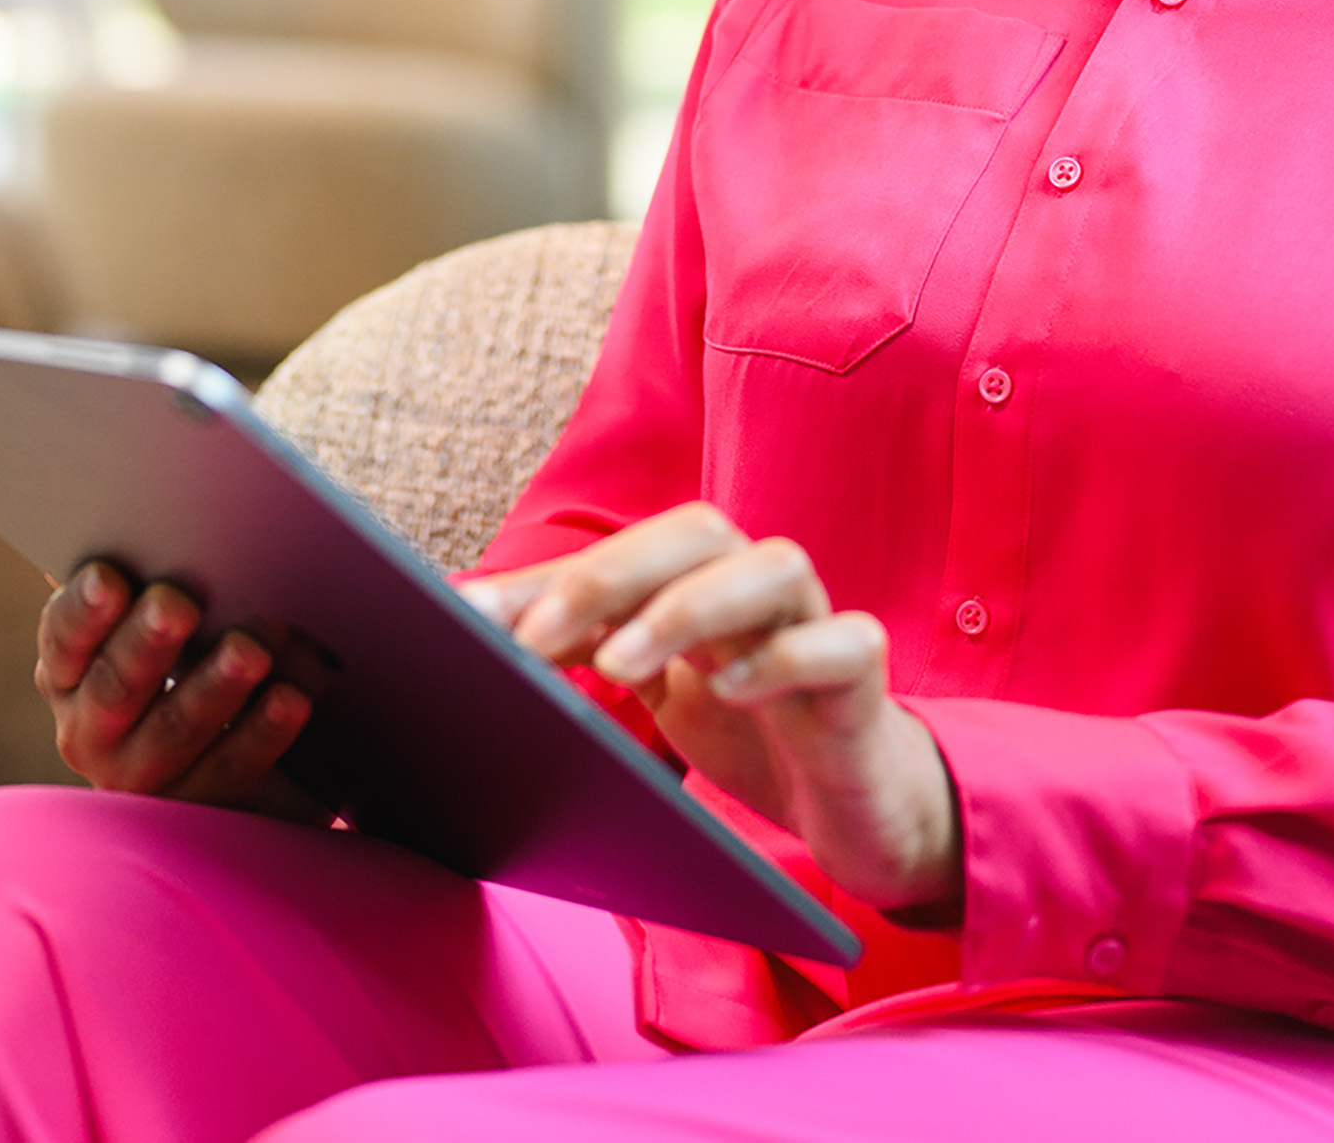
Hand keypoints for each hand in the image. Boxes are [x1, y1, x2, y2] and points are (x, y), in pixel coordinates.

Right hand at [33, 560, 321, 815]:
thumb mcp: (154, 623)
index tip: (111, 576)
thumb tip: (159, 522)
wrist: (222, 750)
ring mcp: (139, 778)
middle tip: (180, 603)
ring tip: (250, 650)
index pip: (63, 637)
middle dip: (148, 643)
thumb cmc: (184, 651)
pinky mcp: (196, 811)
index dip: (84, 608)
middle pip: (116, 686)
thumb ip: (146, 587)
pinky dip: (261, 734)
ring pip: (174, 732)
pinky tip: (291, 699)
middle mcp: (89, 730)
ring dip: (213, 688)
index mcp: (66, 672)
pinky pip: (228, 773)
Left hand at [460, 504, 962, 918]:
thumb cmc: (749, 731)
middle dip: (608, 577)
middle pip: (696, 532)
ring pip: (775, 566)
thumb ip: (581, 652)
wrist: (856, 801)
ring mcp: (817, 625)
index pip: (617, 555)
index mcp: (699, 583)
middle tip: (535, 642)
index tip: (468, 619)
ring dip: (688, 607)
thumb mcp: (652, 693)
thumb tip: (469, 625)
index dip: (542, 582)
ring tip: (617, 666)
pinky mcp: (865, 680)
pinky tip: (733, 692)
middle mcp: (757, 588)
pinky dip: (788, 656)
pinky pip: (844, 642)